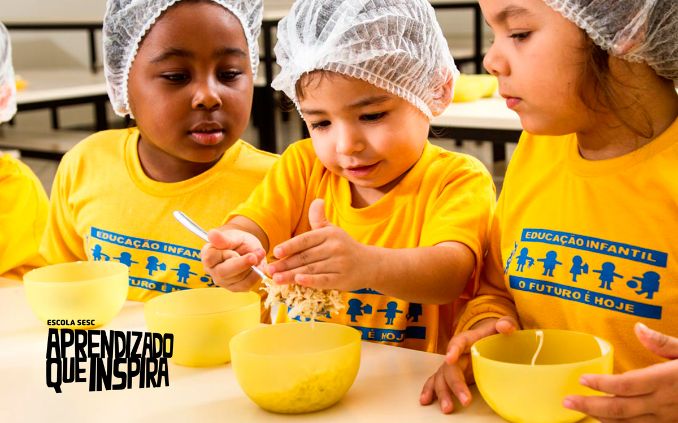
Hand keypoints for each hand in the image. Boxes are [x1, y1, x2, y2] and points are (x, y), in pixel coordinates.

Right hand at [200, 228, 265, 291]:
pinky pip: (246, 285)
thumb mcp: (233, 236)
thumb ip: (223, 238)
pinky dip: (255, 275)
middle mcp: (212, 271)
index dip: (225, 253)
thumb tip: (212, 234)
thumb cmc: (237, 241)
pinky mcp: (235, 288)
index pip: (211, 258)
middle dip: (241, 264)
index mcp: (207, 255)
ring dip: (252, 266)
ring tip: (259, 253)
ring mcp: (223, 281)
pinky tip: (259, 264)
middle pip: (223, 273)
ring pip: (237, 279)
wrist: (247, 249)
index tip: (235, 247)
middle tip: (254, 256)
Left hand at [265, 199, 374, 290]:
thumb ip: (319, 219)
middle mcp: (335, 247)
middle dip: (286, 263)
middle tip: (269, 269)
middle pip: (305, 256)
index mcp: (329, 234)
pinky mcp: (343, 279)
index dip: (290, 246)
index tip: (276, 252)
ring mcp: (339, 264)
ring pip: (311, 269)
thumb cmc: (345, 246)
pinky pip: (324, 280)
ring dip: (292, 275)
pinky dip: (311, 281)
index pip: (306, 240)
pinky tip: (298, 281)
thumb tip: (317, 200)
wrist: (370, 264)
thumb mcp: (333, 230)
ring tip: (276, 279)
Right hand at [420, 316, 517, 412]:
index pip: (458, 342)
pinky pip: (437, 382)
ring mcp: (451, 365)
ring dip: (442, 393)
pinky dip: (431, 391)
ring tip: (447, 408)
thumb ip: (506, 323)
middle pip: (450, 367)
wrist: (486, 337)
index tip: (450, 359)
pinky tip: (426, 401)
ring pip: (441, 378)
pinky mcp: (451, 375)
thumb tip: (505, 326)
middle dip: (455, 384)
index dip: (453, 350)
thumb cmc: (493, 333)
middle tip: (465, 400)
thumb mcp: (503, 325)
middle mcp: (455, 353)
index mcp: (467, 339)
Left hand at [563, 323, 677, 421]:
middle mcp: (664, 403)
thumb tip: (638, 327)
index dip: (601, 385)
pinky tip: (605, 422)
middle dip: (591, 406)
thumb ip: (663, 342)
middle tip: (567, 401)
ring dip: (602, 420)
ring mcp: (668, 418)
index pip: (626, 386)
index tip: (581, 379)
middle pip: (621, 409)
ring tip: (580, 412)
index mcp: (666, 380)